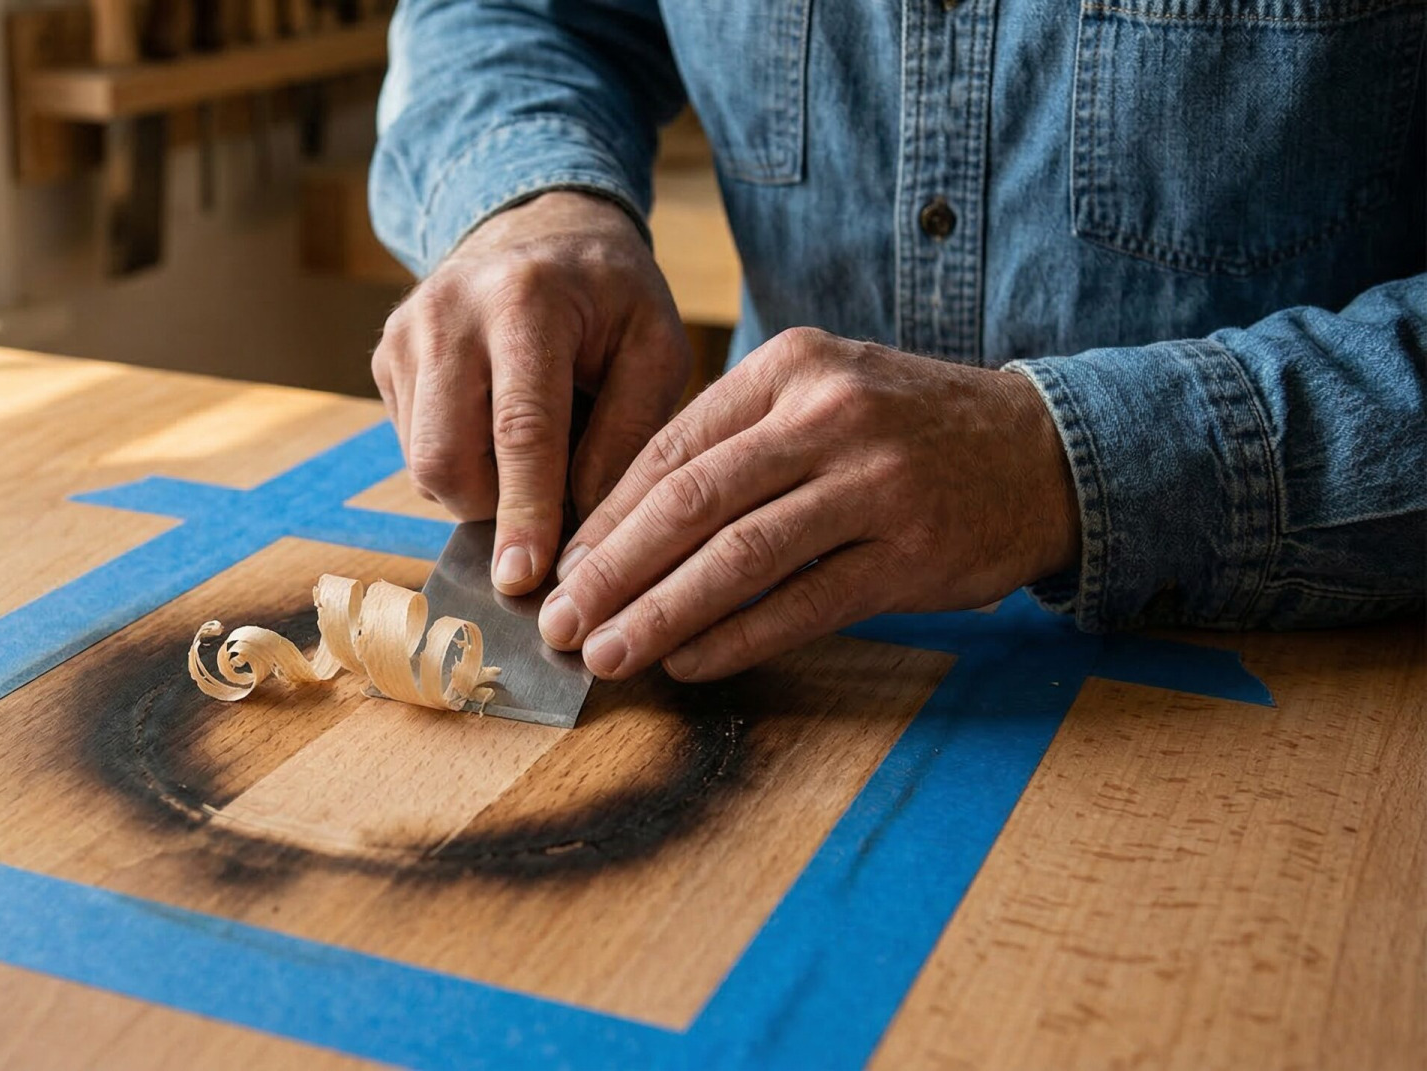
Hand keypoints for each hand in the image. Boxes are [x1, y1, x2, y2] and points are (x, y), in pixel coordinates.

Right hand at [372, 191, 691, 594]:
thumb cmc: (611, 299)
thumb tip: (584, 533)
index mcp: (526, 298)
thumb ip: (630, 436)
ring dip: (480, 490)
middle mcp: (449, 310)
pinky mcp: (384, 357)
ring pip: (425, 463)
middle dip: (494, 511)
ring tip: (532, 457)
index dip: (524, 511)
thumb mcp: (656, 349)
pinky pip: (414, 450)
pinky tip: (495, 432)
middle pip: (446, 456)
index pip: (520, 428)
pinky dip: (461, 465)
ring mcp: (405, 333)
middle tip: (546, 519)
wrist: (540, 231)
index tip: (525, 579)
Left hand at [537, 327, 1081, 680]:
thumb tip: (617, 535)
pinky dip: (738, 639)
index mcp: (790, 367)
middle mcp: (828, 415)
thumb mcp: (820, 397)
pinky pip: (803, 604)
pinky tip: (690, 664)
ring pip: (740, 558)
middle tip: (562, 623)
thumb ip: (733, 447)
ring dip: (662, 615)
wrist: (1044, 450)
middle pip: (691, 503)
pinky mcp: (910, 553)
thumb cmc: (906, 432)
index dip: (605, 520)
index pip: (670, 449)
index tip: (560, 571)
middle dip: (614, 571)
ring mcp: (874, 484)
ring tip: (609, 654)